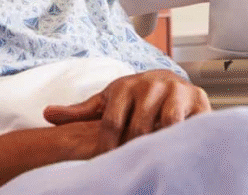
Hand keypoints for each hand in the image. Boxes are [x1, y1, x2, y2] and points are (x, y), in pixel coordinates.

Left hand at [43, 70, 210, 151]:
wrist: (171, 80)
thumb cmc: (134, 96)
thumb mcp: (107, 101)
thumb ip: (80, 112)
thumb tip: (47, 114)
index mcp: (126, 86)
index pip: (112, 121)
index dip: (107, 146)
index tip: (104, 164)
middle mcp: (152, 84)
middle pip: (139, 126)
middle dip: (132, 148)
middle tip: (127, 166)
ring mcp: (177, 91)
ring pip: (167, 123)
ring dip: (158, 143)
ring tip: (150, 158)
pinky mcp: (199, 100)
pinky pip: (193, 124)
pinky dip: (183, 137)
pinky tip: (174, 150)